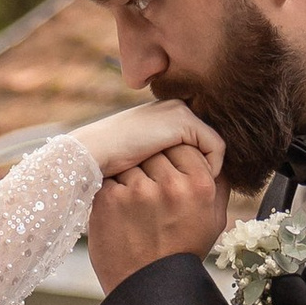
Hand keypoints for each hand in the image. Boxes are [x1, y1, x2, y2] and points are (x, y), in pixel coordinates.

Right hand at [79, 98, 223, 181]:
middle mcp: (175, 108)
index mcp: (165, 116)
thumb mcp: (143, 164)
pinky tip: (192, 185)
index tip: (192, 194)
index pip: (199, 144)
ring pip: (212, 148)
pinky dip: (210, 169)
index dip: (198, 170)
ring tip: (194, 193)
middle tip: (199, 197)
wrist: (89, 157)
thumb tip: (196, 179)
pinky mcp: (182, 122)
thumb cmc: (109, 168)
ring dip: (206, 172)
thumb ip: (165, 164)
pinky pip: (216, 148)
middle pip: (208, 146)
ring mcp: (179, 112)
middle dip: (205, 171)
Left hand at [88, 140, 228, 292]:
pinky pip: (111, 177)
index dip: (176, 159)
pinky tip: (122, 211)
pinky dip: (114, 190)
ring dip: (133, 178)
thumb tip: (215, 156)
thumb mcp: (213, 221)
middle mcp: (172, 186)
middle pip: (157, 150)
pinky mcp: (110, 199)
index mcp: (200, 186)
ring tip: (137, 205)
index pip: (185, 146)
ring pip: (132, 162)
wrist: (148, 288)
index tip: (171, 177)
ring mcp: (138, 191)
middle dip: (153, 167)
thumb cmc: (182, 253)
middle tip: (152, 194)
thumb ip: (217, 185)